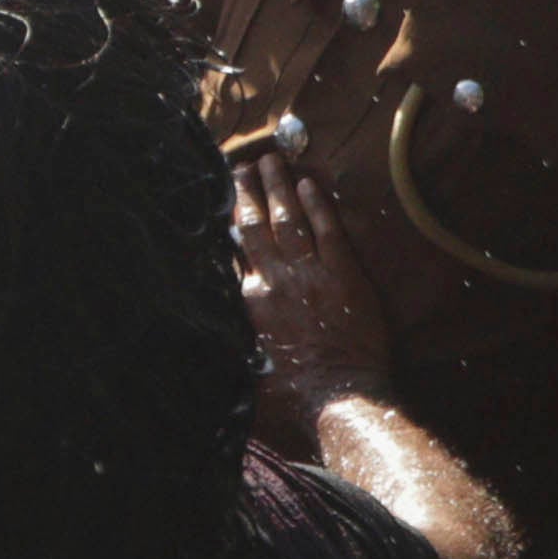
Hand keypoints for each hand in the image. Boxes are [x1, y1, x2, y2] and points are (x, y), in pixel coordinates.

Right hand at [236, 153, 389, 420]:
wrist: (337, 396)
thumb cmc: (291, 391)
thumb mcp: (246, 363)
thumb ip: (232, 334)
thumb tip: (215, 320)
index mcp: (247, 301)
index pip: (230, 252)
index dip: (224, 223)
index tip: (220, 201)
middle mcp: (273, 280)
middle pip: (255, 227)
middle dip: (247, 192)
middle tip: (242, 167)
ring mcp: (309, 274)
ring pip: (288, 220)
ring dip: (278, 188)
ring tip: (270, 161)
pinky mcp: (342, 274)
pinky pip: (326, 230)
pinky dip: (317, 205)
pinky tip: (309, 184)